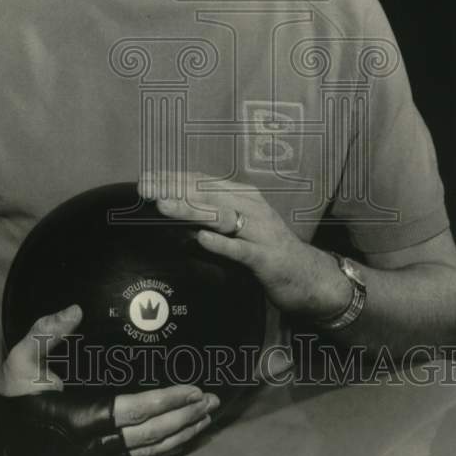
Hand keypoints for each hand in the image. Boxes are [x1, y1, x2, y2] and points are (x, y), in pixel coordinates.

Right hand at [0, 304, 218, 455]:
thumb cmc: (11, 393)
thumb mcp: (22, 356)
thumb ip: (48, 330)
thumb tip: (76, 309)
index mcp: (79, 417)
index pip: (135, 411)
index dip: (167, 401)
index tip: (193, 389)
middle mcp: (93, 444)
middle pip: (151, 434)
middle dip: (184, 416)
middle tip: (211, 399)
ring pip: (149, 451)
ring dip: (182, 433)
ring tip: (206, 416)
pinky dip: (166, 450)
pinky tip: (182, 437)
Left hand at [138, 171, 350, 320]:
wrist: (310, 277)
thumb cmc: (268, 249)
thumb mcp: (240, 226)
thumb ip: (213, 215)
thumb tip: (175, 207)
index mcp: (243, 196)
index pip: (203, 182)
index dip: (174, 178)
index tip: (146, 177)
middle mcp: (252, 207)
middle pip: (208, 194)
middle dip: (175, 189)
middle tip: (145, 188)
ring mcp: (260, 231)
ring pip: (221, 217)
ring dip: (191, 210)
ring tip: (163, 206)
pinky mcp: (266, 258)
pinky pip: (241, 250)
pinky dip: (222, 244)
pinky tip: (201, 239)